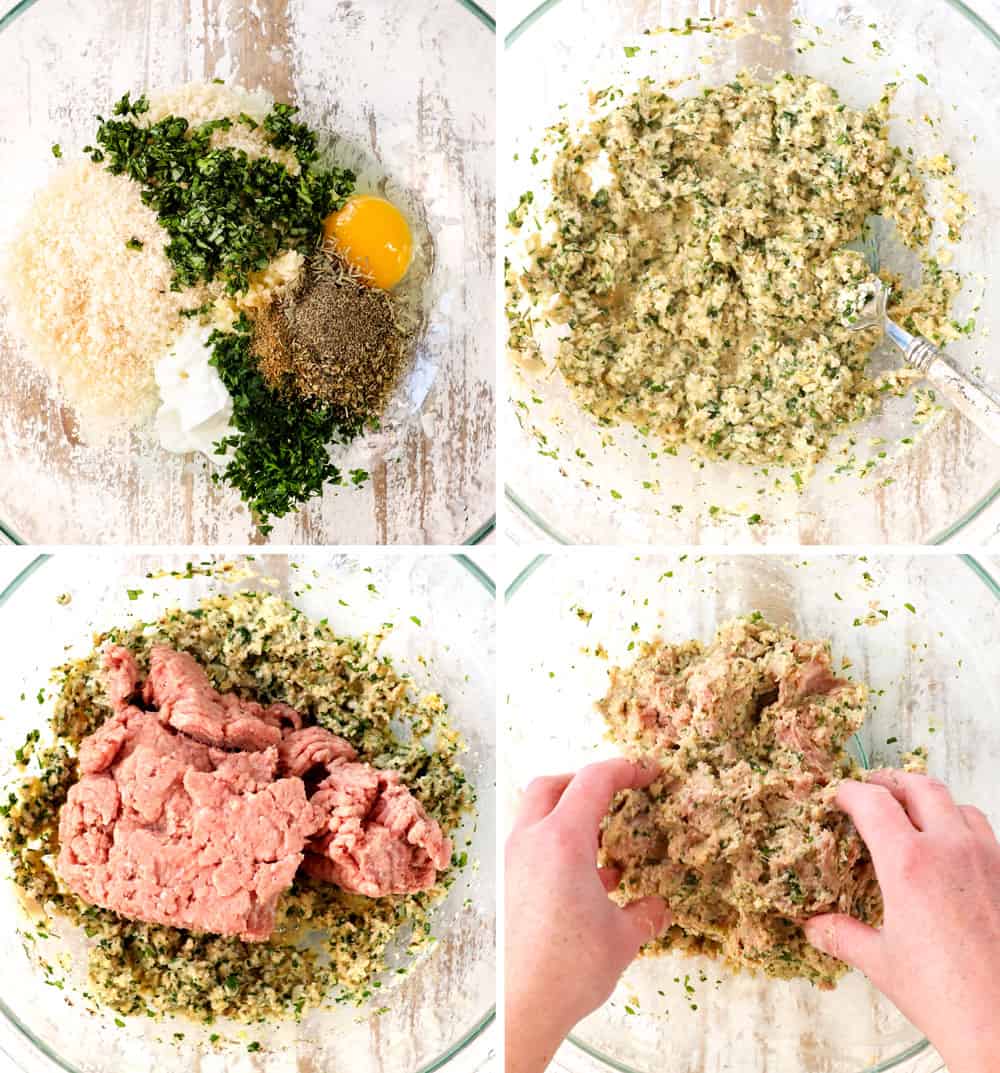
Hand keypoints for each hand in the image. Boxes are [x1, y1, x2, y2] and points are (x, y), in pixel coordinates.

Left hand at [505, 759, 669, 1072]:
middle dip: (585, 780)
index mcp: (562, 840)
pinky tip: (588, 877)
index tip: (648, 772)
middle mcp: (531, 841)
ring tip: (603, 840)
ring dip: (569, 815)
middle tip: (616, 792)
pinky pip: (533, 844)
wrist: (524, 1006)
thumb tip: (658, 908)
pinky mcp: (509, 883)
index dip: (625, 768)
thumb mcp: (623, 937)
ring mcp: (515, 861)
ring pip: (536, 813)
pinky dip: (558, 844)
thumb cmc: (570, 968)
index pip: (594, 780)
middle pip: (552, 784)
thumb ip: (645, 913)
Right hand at [804, 772, 999, 1072]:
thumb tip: (813, 927)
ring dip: (933, 801)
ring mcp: (987, 858)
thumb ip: (842, 935)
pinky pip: (986, 833)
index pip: (873, 801)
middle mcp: (950, 848)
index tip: (838, 797)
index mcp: (909, 862)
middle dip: (892, 782)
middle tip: (874, 789)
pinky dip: (964, 828)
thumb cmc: (944, 996)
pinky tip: (953, 852)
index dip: (850, 792)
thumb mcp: (882, 964)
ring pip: (959, 805)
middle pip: (920, 786)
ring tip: (916, 815)